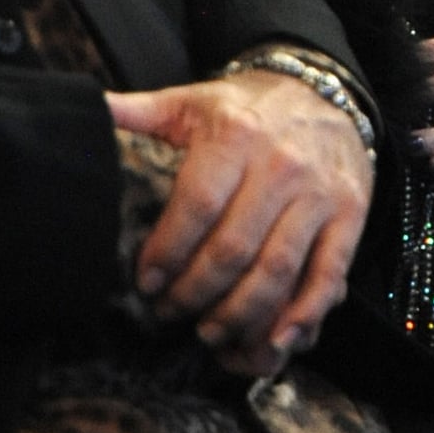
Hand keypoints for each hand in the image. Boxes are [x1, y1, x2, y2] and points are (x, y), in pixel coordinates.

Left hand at [106, 70, 372, 373]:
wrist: (325, 92)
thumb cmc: (247, 108)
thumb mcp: (190, 100)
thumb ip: (137, 111)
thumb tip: (83, 111)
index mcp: (236, 137)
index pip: (197, 206)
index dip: (168, 252)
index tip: (146, 282)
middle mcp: (282, 166)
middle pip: (234, 247)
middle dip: (195, 291)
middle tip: (170, 312)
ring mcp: (320, 195)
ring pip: (277, 269)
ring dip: (241, 313)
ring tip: (210, 332)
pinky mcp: (350, 216)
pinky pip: (328, 273)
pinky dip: (305, 313)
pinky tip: (278, 340)